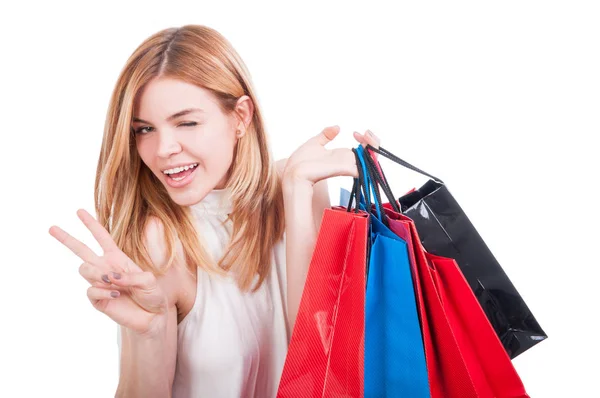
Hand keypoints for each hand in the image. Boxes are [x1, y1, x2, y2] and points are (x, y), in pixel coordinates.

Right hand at [49, 209, 168, 336]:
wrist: (153, 317)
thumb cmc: (153, 295)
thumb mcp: (149, 281)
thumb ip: (131, 276)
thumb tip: (110, 277)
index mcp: (118, 258)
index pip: (101, 237)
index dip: (91, 224)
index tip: (79, 211)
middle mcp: (106, 268)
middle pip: (81, 250)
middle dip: (66, 238)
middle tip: (51, 227)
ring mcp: (100, 284)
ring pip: (84, 269)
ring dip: (96, 272)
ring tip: (111, 280)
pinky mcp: (98, 300)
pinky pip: (90, 290)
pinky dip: (102, 290)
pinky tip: (116, 293)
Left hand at [282, 126, 381, 186]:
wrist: (293, 171)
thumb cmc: (301, 161)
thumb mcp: (315, 143)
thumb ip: (326, 135)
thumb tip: (337, 127)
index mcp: (343, 155)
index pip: (364, 149)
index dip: (366, 139)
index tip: (355, 132)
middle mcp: (348, 161)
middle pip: (371, 154)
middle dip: (374, 141)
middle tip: (366, 132)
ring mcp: (347, 166)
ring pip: (370, 160)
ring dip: (373, 147)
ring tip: (368, 135)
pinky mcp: (343, 170)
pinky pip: (361, 168)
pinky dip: (367, 161)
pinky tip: (367, 149)